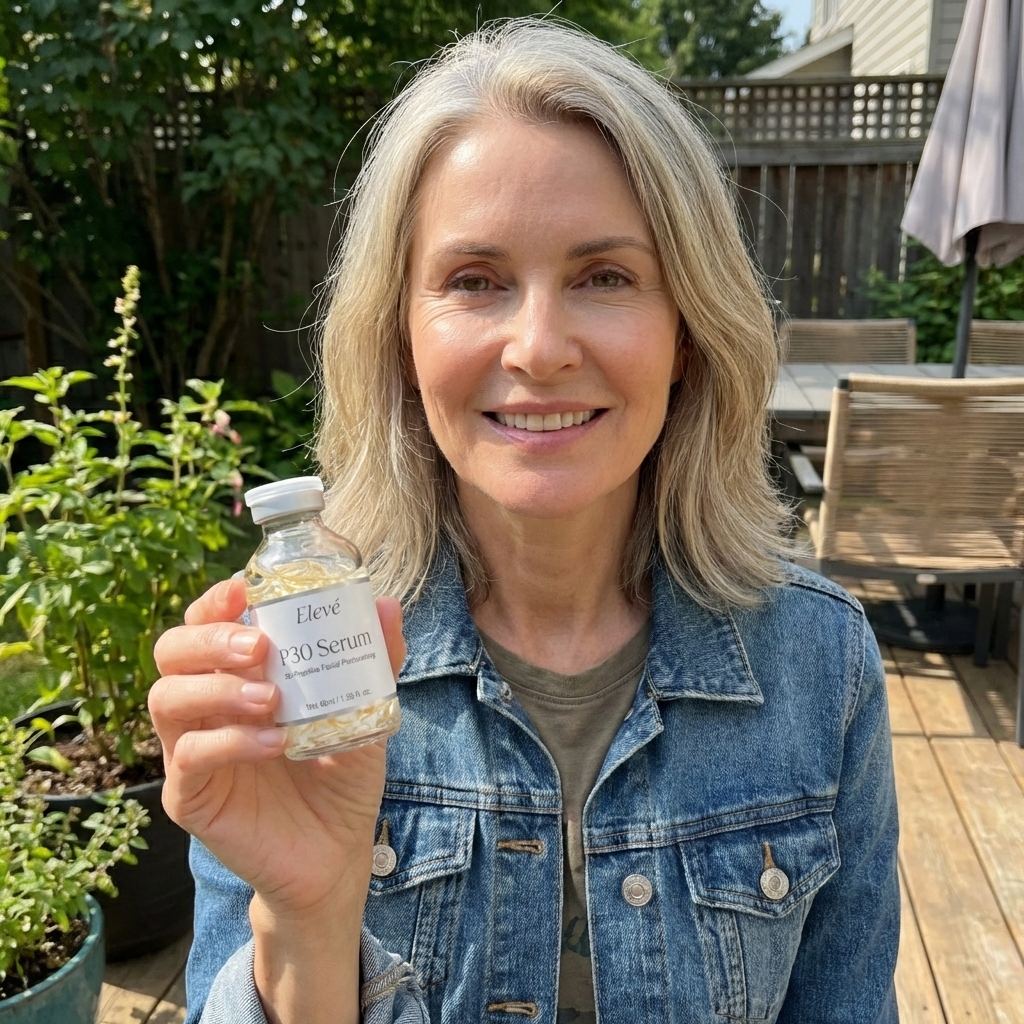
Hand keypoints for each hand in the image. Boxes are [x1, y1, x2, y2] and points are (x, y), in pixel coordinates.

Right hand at [150, 577, 405, 918]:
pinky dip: (229, 743)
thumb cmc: (342, 775)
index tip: (245, 588)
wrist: (337, 854)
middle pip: (172, 651)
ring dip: (218, 689)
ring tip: (272, 699)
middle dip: (210, 638)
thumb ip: (374, 662)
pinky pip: (188, 758)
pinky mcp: (190, 797)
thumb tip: (388, 605)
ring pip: (167, 699)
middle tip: (259, 647)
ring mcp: (190, 751)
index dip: (215, 601)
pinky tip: (274, 743)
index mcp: (238, 676)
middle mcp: (206, 706)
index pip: (204, 623)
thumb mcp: (365, 713)